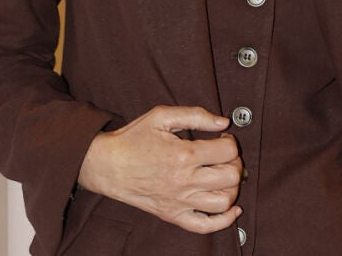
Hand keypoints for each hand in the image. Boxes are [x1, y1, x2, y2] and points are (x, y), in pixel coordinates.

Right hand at [76, 105, 243, 233]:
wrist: (106, 165)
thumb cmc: (132, 139)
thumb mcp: (161, 116)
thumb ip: (195, 115)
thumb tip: (222, 123)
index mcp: (183, 154)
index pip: (228, 151)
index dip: (231, 142)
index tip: (223, 140)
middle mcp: (184, 180)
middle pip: (231, 177)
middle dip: (235, 163)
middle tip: (225, 158)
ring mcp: (179, 201)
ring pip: (224, 202)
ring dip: (232, 188)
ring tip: (223, 177)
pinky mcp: (173, 215)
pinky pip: (205, 226)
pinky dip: (225, 220)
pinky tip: (231, 209)